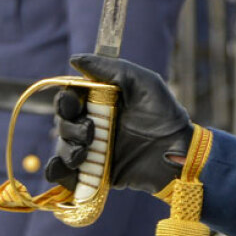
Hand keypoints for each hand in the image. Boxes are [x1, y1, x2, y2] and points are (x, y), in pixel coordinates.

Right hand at [45, 55, 193, 194]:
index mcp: (100, 104)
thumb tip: (74, 60)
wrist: (176, 153)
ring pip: (62, 148)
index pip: (69, 100)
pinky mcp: (95, 174)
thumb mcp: (142, 82)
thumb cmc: (163, 114)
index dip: (65, 101)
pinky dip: (58, 172)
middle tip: (90, 132)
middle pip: (62, 124)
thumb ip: (110, 68)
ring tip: (85, 152)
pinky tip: (70, 167)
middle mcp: (93, 126)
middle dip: (68, 127)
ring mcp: (93, 152)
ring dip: (67, 149)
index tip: (72, 103)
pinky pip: (66, 175)